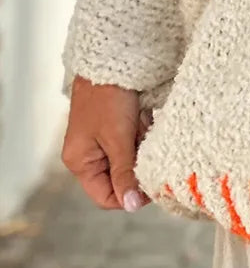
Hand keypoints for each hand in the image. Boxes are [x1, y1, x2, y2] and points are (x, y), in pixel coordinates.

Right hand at [61, 78, 153, 210]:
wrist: (110, 60)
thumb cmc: (108, 98)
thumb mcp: (118, 139)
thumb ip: (125, 173)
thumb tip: (132, 206)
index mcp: (80, 163)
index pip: (107, 197)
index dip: (130, 194)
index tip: (151, 181)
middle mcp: (88, 156)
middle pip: (120, 179)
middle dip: (137, 165)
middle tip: (144, 143)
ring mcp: (101, 143)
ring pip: (130, 161)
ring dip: (141, 147)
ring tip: (140, 124)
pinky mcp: (115, 129)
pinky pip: (134, 143)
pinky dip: (142, 134)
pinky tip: (142, 118)